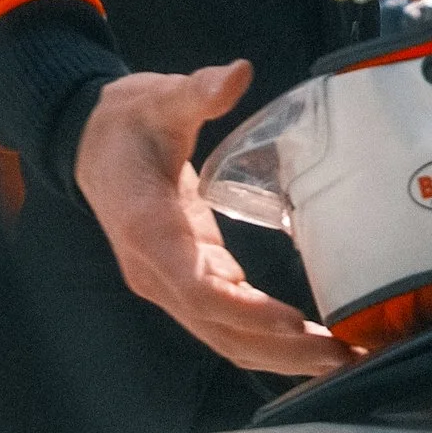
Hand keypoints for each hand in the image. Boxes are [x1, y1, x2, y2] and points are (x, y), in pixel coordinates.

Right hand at [73, 60, 346, 379]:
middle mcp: (154, 270)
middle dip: (278, 349)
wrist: (90, 145)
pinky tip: (306, 342)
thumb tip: (237, 73)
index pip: (193, 284)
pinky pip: (225, 323)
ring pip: (223, 336)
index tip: (291, 322)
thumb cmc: (126, 122)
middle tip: (341, 356)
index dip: (243, 310)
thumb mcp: (159, 97)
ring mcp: (168, 282)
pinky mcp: (184, 280)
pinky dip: (265, 339)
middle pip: (217, 328)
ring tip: (339, 358)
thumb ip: (198, 90)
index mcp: (145, 227)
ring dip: (279, 355)